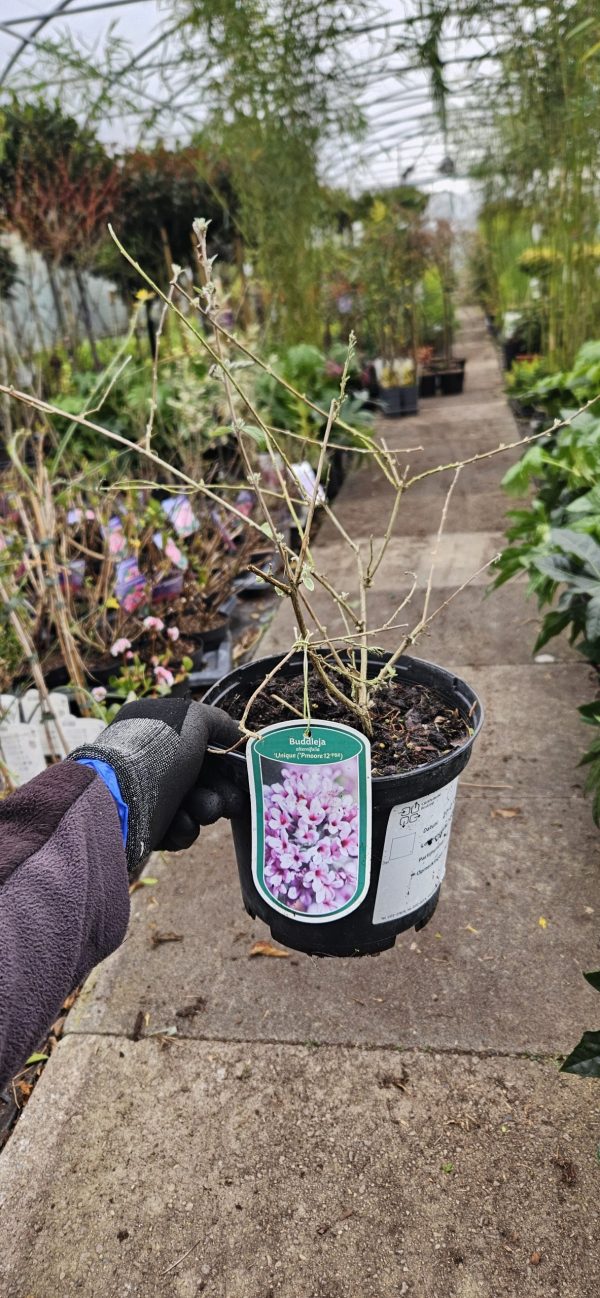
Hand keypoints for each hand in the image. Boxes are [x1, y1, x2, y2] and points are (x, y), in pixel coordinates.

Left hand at [70, 697, 240, 869]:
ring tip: (199, 808)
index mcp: (163, 731)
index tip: (247, 773)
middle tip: (233, 801)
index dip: (229, 760)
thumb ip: (220, 721)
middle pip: (207, 778)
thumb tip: (240, 734)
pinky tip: (178, 823)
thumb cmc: (157, 752)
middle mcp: (158, 760)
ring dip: (206, 807)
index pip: (205, 745)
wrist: (120, 799)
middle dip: (223, 790)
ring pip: (198, 805)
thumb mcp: (193, 719)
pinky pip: (181, 829)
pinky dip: (184, 828)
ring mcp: (153, 794)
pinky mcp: (149, 826)